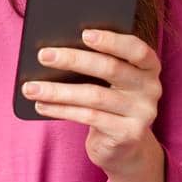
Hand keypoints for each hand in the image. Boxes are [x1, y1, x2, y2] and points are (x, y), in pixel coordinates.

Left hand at [20, 29, 162, 175]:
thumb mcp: (109, 81)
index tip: (83, 34)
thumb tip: (57, 49)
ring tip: (30, 87)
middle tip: (43, 55)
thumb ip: (97, 63)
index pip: (136, 49)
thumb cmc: (109, 103)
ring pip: (94, 96)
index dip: (112, 40)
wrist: (122, 147)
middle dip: (73, 60)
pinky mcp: (127, 134)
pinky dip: (61, 110)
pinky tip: (42, 105)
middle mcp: (151, 88)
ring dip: (58, 90)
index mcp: (149, 67)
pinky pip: (89, 117)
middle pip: (111, 68)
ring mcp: (142, 113)